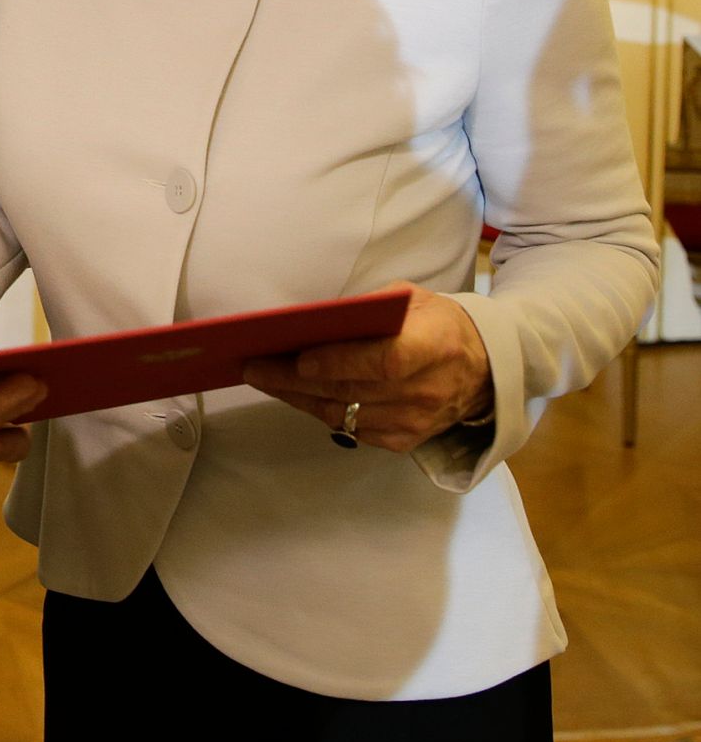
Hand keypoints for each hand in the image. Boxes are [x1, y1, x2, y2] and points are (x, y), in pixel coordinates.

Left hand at [242, 283, 493, 452]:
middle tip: (254, 366)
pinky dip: (320, 411)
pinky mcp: (405, 441)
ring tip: (263, 379)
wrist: (486, 370)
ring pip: (345, 416)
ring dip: (298, 398)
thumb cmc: (440, 324)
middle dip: (295, 380)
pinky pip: (353, 430)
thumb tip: (317, 320)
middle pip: (352, 392)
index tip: (299, 358)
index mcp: (433, 347)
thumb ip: (370, 309)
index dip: (340, 363)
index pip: (382, 363)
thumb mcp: (413, 299)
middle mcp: (425, 392)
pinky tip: (294, 395)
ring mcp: (415, 423)